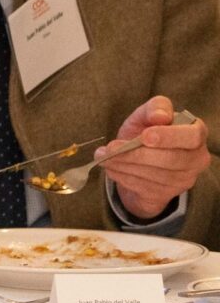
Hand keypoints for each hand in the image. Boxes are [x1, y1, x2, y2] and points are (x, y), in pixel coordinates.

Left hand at [100, 95, 210, 221]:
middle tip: (111, 148)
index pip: (192, 136)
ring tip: (104, 156)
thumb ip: (154, 108)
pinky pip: (145, 187)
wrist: (137, 160)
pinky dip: (123, 176)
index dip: (169, 137)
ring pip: (156, 176)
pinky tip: (111, 168)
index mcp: (196, 133)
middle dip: (137, 154)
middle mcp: (196, 159)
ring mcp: (184, 179)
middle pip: (171, 159)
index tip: (145, 136)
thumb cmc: (146, 132)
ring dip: (125, 165)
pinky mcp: (167, 194)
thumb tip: (160, 116)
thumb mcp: (146, 115)